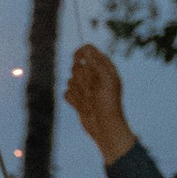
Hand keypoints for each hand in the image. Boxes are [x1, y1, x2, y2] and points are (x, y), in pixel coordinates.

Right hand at [64, 42, 135, 163]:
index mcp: (104, 67)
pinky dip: (74, 101)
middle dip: (82, 80)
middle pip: (76, 66)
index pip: (88, 50)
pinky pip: (67, 93)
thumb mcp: (107, 81)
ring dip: (80, 94)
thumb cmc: (109, 104)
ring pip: (70, 81)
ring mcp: (85, 86)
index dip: (80, 54)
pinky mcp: (77, 98)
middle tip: (93, 92)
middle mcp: (94, 74)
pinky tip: (84, 108)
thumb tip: (85, 51)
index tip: (77, 61)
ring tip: (91, 103)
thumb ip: (96, 64)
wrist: (106, 127)